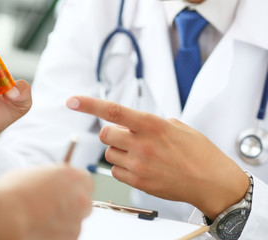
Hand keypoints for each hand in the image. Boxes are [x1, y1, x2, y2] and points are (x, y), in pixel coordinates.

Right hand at [0, 166, 92, 239]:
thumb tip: (51, 181)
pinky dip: (57, 232)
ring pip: (75, 220)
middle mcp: (82, 199)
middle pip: (83, 201)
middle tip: (50, 203)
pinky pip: (66, 234)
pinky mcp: (69, 239)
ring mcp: (77, 222)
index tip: (61, 188)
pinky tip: (40, 226)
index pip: (84, 181)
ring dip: (63, 219)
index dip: (71, 185)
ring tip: (41, 216)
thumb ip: (51, 176)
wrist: (7, 216)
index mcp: (76, 178)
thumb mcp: (35, 172)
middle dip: (70, 203)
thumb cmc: (16, 192)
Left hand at [67, 96, 248, 219]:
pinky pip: (115, 171)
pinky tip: (139, 167)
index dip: (89, 104)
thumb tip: (133, 123)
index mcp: (152, 125)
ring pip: (108, 153)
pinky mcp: (138, 182)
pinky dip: (122, 167)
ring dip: (117, 151)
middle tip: (125, 136)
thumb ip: (152, 123)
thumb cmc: (198, 153)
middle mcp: (142, 144)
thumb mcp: (178, 127)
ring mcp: (139, 165)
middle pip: (104, 134)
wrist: (211, 182)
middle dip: (111, 133)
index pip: (113, 110)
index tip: (72, 101)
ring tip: (137, 154)